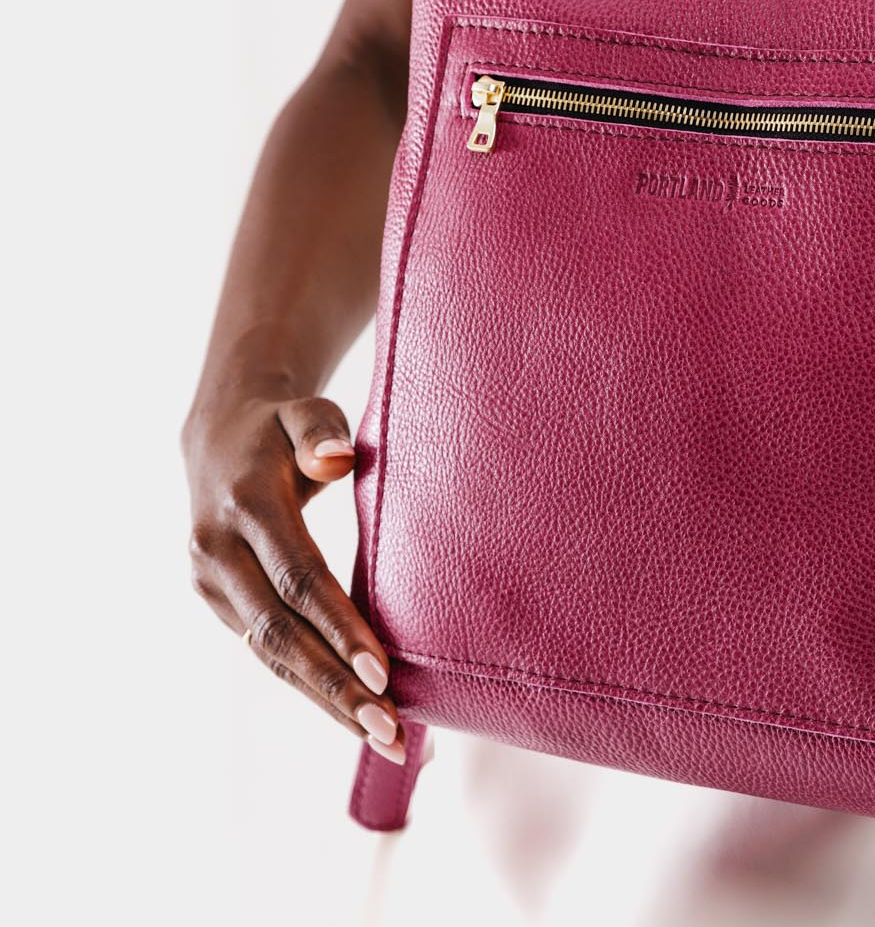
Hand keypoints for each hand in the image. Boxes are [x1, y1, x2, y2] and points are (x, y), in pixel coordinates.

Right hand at [184, 393, 405, 762]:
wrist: (217, 436)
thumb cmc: (280, 423)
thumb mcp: (301, 411)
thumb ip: (320, 430)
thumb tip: (339, 458)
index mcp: (244, 506)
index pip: (297, 578)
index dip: (337, 626)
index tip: (382, 670)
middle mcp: (217, 553)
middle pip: (281, 634)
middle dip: (336, 686)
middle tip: (389, 728)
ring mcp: (211, 585)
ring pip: (271, 655)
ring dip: (326, 701)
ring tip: (383, 738)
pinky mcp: (219, 604)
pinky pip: (267, 651)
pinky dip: (311, 685)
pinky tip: (354, 716)